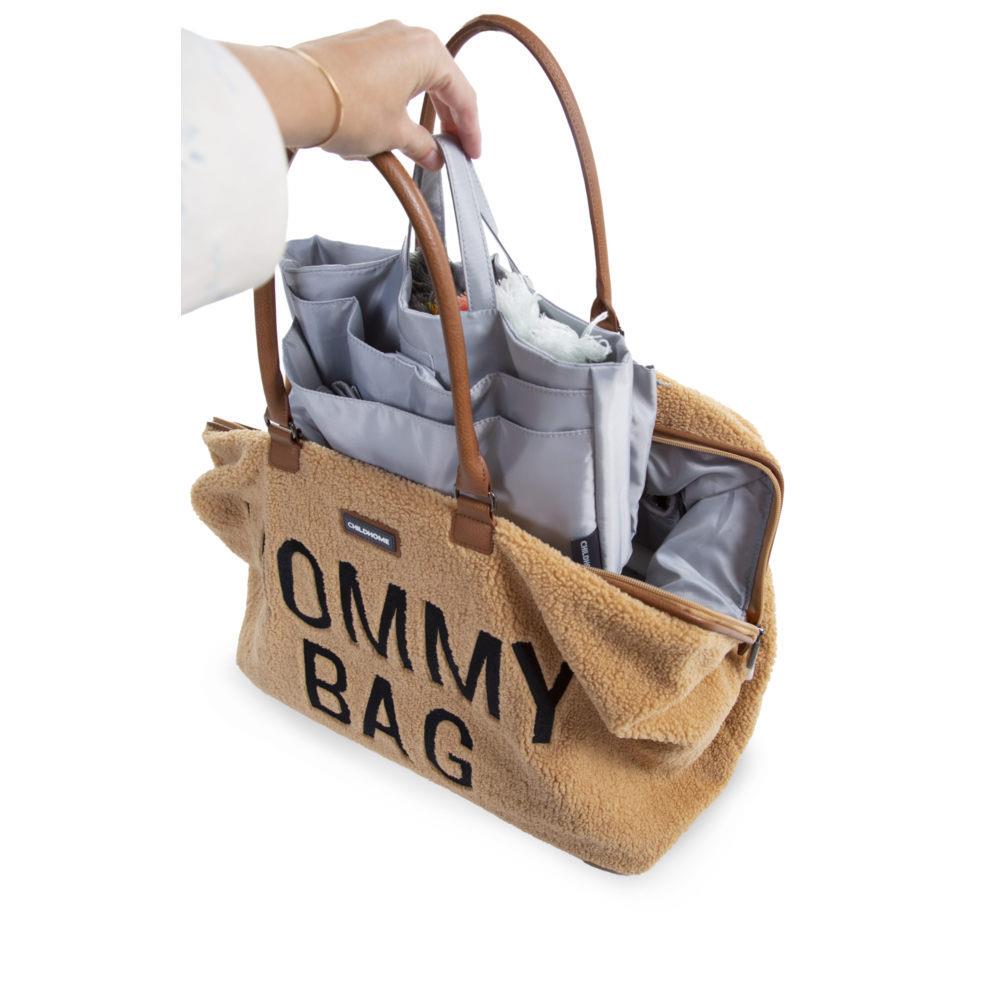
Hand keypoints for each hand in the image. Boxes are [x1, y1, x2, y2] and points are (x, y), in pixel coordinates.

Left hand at [227, 21, 479, 169]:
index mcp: (427, 51)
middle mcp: (405, 35)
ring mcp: (378, 38)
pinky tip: (390, 128)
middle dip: (446, 119)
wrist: (294, 93)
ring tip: (419, 143)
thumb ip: (422, 146)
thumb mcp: (395, 135)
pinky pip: (387, 77)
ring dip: (419, 111)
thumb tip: (433, 155)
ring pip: (412, 79)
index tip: (471, 153)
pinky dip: (395, 102)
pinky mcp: (355, 48)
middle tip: (451, 149)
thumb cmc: (346, 106)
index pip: (462, 95)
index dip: (469, 130)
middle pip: (439, 83)